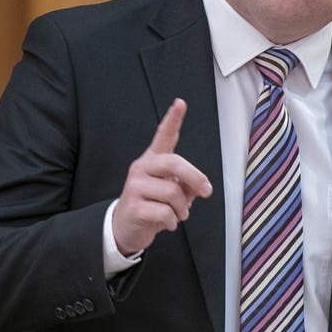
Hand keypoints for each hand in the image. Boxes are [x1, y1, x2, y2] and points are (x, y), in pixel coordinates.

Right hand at [112, 99, 211, 254]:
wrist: (125, 227)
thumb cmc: (150, 206)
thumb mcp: (172, 194)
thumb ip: (186, 185)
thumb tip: (199, 187)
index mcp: (152, 161)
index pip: (163, 136)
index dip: (172, 119)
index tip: (180, 104)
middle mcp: (142, 169)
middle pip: (174, 163)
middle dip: (195, 178)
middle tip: (206, 191)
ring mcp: (136, 186)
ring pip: (173, 193)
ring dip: (183, 209)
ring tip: (178, 214)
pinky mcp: (134, 206)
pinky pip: (165, 212)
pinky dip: (172, 222)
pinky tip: (167, 222)